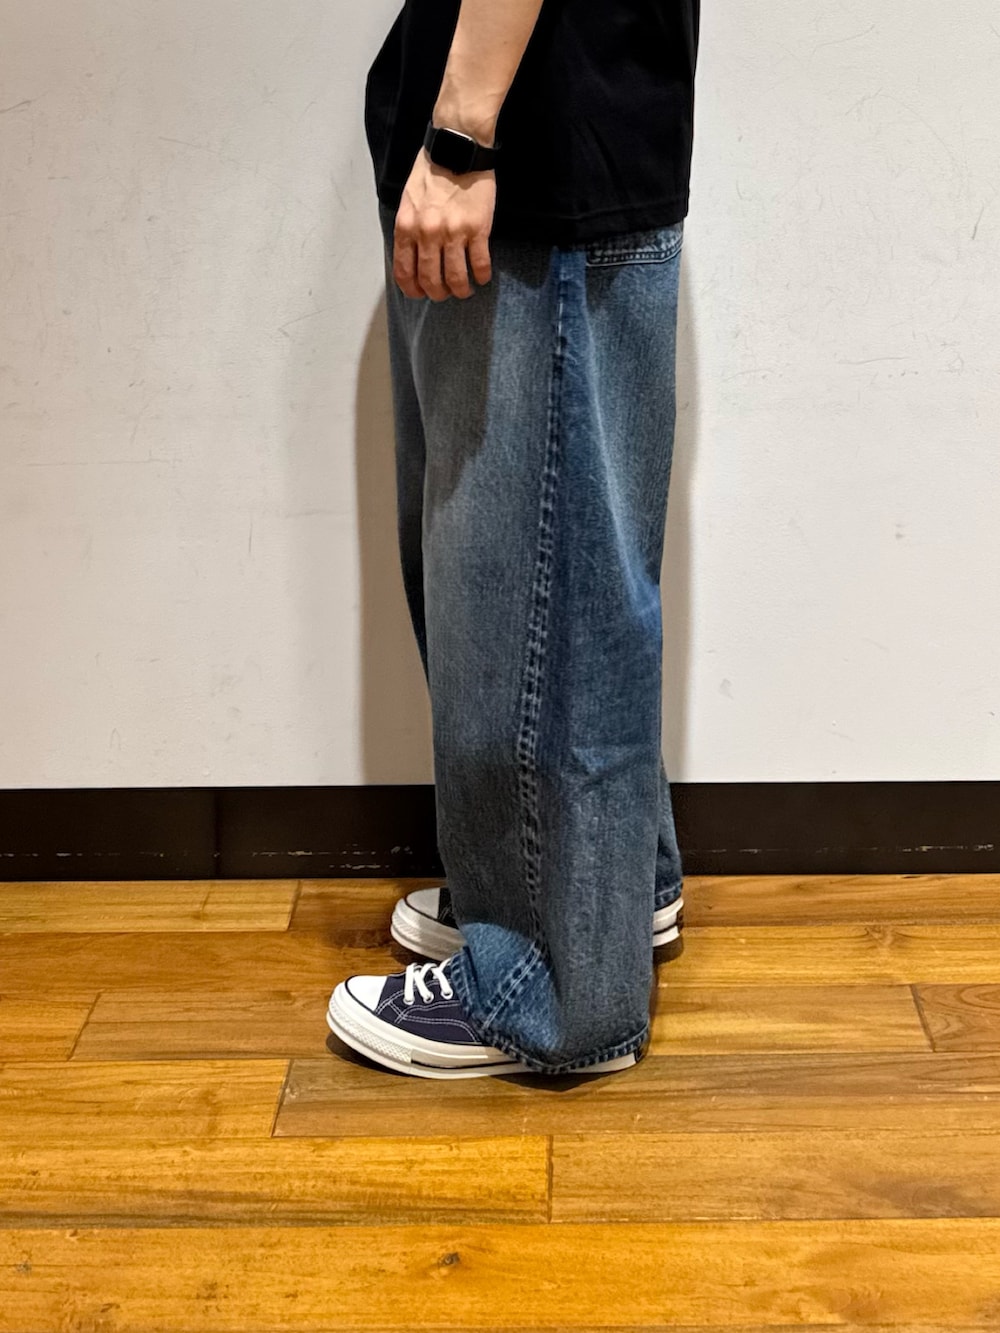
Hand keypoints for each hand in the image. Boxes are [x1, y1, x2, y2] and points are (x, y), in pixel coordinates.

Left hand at [393, 149, 495, 300]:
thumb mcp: (408, 200)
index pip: (405, 272)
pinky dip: (482, 276)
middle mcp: (427, 233)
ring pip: (456, 278)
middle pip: (431, 281)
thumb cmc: (432, 171)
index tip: (422, 294)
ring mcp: (453, 232)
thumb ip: (409, 229)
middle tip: (446, 293)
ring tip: (465, 290)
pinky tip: (482, 277)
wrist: (457, 147)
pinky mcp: (478, 229)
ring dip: (461, 291)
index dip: (413, 290)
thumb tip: (413, 258)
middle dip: (439, 294)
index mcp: (407, 227)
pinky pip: (480, 264)